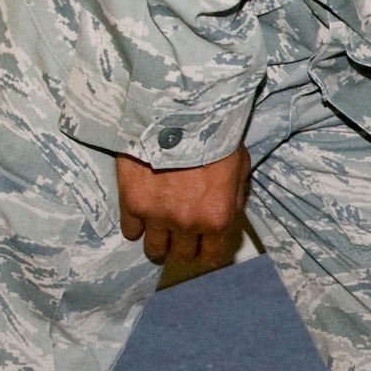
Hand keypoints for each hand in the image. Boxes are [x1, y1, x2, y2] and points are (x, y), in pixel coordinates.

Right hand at [116, 147, 250, 265]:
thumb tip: (229, 213)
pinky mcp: (132, 203)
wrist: (177, 113)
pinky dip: (135, 226)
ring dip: (159, 242)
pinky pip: (130, 231)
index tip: (204, 246)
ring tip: (159, 228)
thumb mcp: (240, 167)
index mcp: (218, 218)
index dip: (209, 253)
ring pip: (155, 249)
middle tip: (181, 233)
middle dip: (184, 246)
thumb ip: (234, 197)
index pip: (213, 257)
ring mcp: (158, 216)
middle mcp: (188, 224)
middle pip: (182, 255)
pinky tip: (140, 215)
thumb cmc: (215, 136)